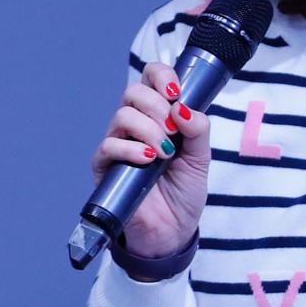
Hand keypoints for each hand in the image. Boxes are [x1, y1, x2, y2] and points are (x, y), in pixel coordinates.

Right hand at [91, 61, 210, 259]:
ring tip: (164, 154)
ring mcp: (118, 143)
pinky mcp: (104, 166)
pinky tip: (148, 160)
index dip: (161, 75)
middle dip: (157, 107)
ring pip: (122, 116)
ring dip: (149, 130)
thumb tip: (183, 108)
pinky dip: (132, 149)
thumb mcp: (201, 158)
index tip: (175, 91)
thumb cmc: (183, 192)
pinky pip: (109, 145)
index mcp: (158, 115)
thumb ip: (198, 130)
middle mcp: (135, 125)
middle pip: (133, 92)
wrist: (172, 230)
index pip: (150, 78)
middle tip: (174, 132)